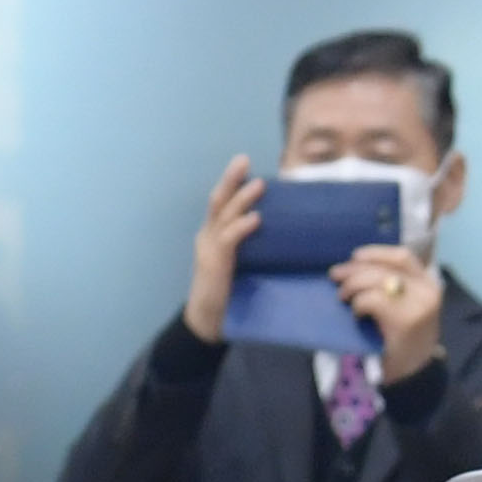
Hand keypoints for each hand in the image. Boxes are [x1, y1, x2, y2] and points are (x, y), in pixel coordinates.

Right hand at [180, 156, 264, 342]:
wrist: (206, 323)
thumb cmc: (227, 295)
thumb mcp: (239, 264)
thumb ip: (250, 247)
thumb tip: (275, 232)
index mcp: (212, 236)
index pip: (221, 204)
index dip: (231, 184)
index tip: (246, 166)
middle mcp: (207, 237)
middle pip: (218, 201)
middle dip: (230, 179)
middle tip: (243, 159)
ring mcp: (209, 249)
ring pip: (224, 216)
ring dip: (242, 199)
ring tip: (258, 184)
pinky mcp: (214, 264)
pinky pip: (228, 240)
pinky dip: (242, 227)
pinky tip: (256, 219)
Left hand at [340, 243, 444, 380]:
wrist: (413, 376)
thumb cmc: (403, 341)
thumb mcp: (405, 307)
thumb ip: (391, 286)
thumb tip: (355, 265)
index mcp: (428, 284)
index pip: (402, 256)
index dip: (376, 253)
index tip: (355, 256)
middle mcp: (427, 291)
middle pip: (384, 268)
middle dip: (355, 269)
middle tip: (335, 275)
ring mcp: (418, 305)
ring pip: (375, 280)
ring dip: (353, 286)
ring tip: (343, 296)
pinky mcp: (406, 320)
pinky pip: (373, 300)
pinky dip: (359, 304)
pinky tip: (356, 314)